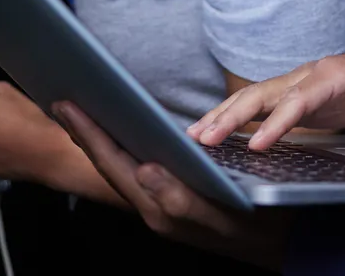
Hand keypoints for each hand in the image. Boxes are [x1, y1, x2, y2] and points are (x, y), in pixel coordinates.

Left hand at [52, 101, 287, 269]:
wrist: (283, 244)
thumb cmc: (258, 225)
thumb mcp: (221, 215)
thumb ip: (180, 200)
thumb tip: (144, 169)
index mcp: (159, 209)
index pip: (114, 164)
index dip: (88, 133)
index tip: (66, 104)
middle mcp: (153, 207)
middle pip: (110, 164)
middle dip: (84, 132)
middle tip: (62, 100)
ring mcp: (161, 204)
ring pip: (120, 167)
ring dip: (99, 139)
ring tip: (82, 113)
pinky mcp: (172, 198)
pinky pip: (136, 169)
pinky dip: (122, 146)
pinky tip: (122, 132)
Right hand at [188, 39, 344, 153]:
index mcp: (331, 74)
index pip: (298, 100)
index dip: (277, 123)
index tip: (257, 146)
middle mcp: (307, 75)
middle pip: (262, 94)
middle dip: (230, 115)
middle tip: (203, 139)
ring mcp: (298, 85)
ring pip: (253, 97)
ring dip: (223, 115)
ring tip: (194, 136)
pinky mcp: (294, 98)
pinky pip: (259, 106)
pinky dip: (234, 117)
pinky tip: (214, 131)